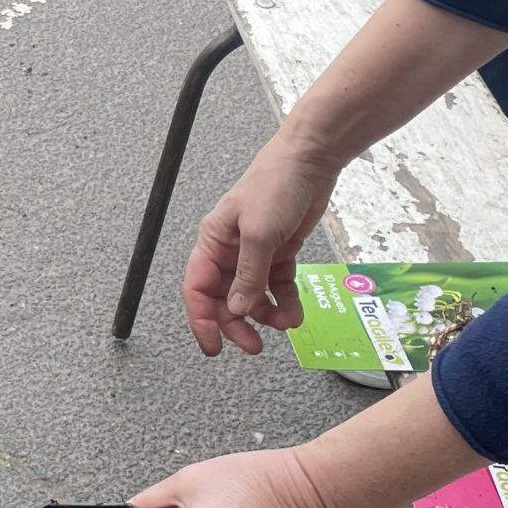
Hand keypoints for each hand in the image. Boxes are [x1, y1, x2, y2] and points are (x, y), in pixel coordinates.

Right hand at [182, 140, 339, 356]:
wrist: (310, 162)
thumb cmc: (275, 185)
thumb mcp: (259, 233)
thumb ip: (248, 275)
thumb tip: (237, 309)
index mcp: (213, 242)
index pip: (197, 288)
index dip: (202, 319)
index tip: (213, 346)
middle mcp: (230, 250)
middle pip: (225, 298)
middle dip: (237, 323)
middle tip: (253, 345)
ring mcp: (255, 252)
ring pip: (253, 295)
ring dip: (267, 314)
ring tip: (285, 323)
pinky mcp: (279, 251)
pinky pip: (277, 285)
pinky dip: (285, 301)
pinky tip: (294, 312)